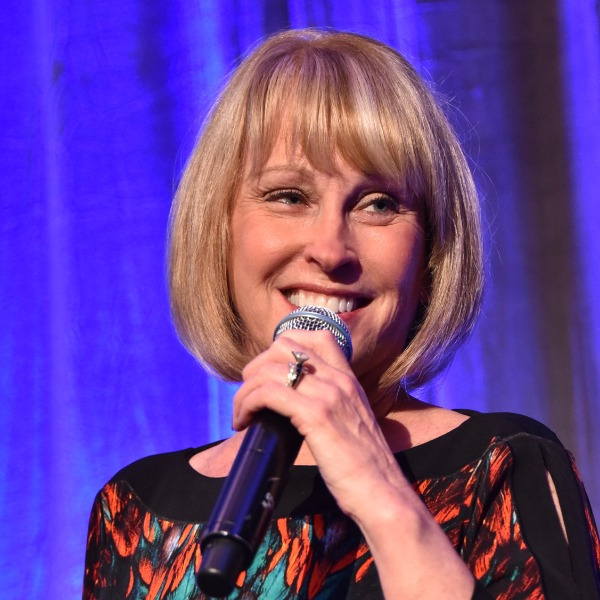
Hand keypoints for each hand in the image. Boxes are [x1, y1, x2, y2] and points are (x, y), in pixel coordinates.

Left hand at [232, 330, 411, 519]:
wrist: (383, 494)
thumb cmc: (363, 468)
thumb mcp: (350, 424)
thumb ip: (329, 405)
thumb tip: (291, 406)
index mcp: (349, 379)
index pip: (317, 336)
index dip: (283, 347)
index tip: (268, 374)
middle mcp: (340, 380)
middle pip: (283, 346)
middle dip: (256, 367)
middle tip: (248, 396)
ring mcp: (330, 395)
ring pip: (269, 369)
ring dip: (245, 391)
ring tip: (241, 415)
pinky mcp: (318, 415)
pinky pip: (269, 393)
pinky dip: (247, 404)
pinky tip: (244, 423)